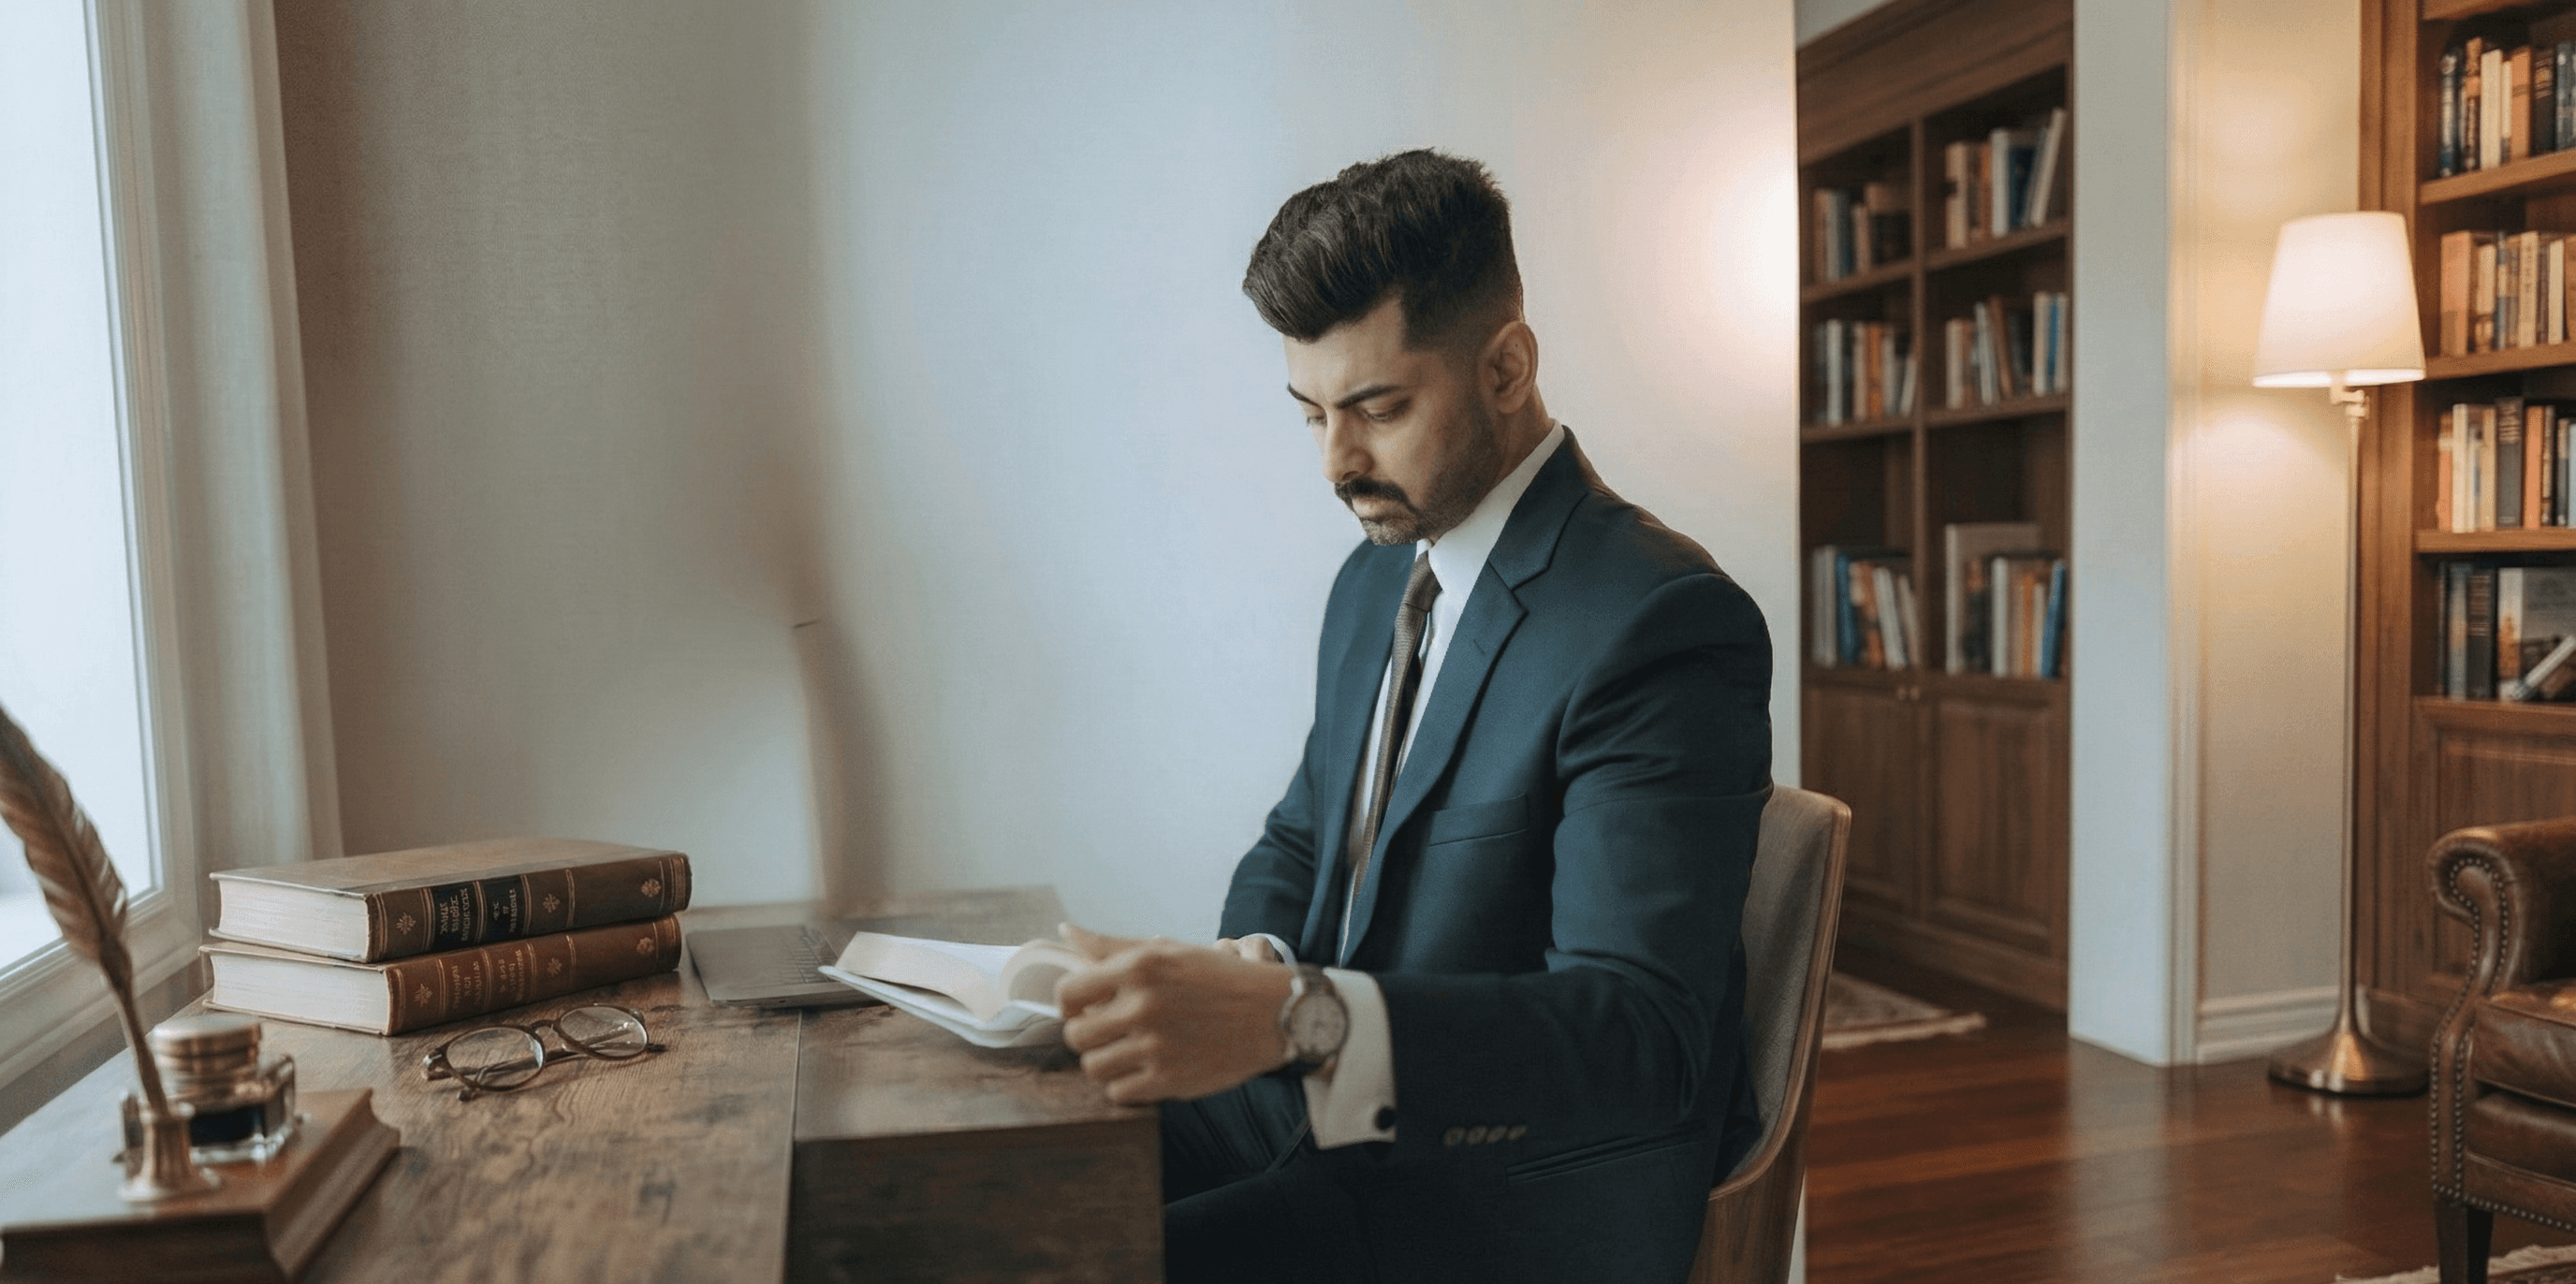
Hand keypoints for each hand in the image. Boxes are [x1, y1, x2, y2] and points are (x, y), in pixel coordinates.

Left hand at [1055, 922, 1293, 1104]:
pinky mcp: (1170, 1080)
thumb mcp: (1167, 951)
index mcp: (1139, 968)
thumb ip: (1112, 946)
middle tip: (1109, 1033)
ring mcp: (1156, 1046)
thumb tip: (1066, 931)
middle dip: (1087, 1036)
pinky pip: (1119, 1093)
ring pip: (1093, 1068)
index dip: (1070, 1006)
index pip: (1066, 995)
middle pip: (1075, 1037)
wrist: (1273, 1013)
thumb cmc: (1216, 978)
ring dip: (1104, 1063)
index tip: (1085, 1010)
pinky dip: (1126, 1085)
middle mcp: (1144, 1005)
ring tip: (1126, 1053)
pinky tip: (1144, 1070)